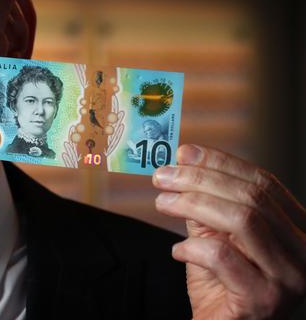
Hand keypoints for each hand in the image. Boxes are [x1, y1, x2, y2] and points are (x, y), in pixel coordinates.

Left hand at [153, 144, 305, 318]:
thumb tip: (186, 157)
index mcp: (296, 229)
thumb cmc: (221, 285)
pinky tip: (178, 250)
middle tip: (162, 177)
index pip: (263, 182)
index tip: (184, 153)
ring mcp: (289, 277)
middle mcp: (303, 251)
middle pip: (252, 197)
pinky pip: (223, 257)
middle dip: (200, 179)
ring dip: (193, 204)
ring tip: (163, 203)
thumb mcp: (215, 235)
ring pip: (242, 220)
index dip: (221, 162)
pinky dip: (193, 247)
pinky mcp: (264, 301)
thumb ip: (206, 202)